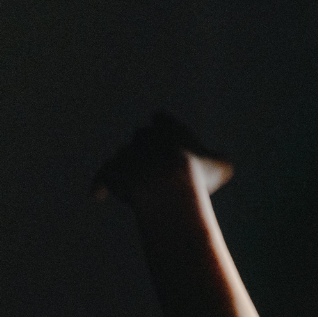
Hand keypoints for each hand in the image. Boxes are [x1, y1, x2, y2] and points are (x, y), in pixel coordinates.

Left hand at [92, 111, 233, 205]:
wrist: (167, 186)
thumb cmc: (197, 175)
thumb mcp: (220, 167)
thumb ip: (218, 161)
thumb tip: (219, 162)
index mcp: (167, 128)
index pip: (162, 121)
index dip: (167, 132)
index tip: (173, 144)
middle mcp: (142, 136)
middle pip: (142, 137)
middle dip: (149, 150)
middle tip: (161, 169)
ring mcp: (126, 153)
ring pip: (124, 156)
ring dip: (130, 167)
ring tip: (141, 186)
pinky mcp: (111, 171)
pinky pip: (104, 177)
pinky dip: (101, 184)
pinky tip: (97, 195)